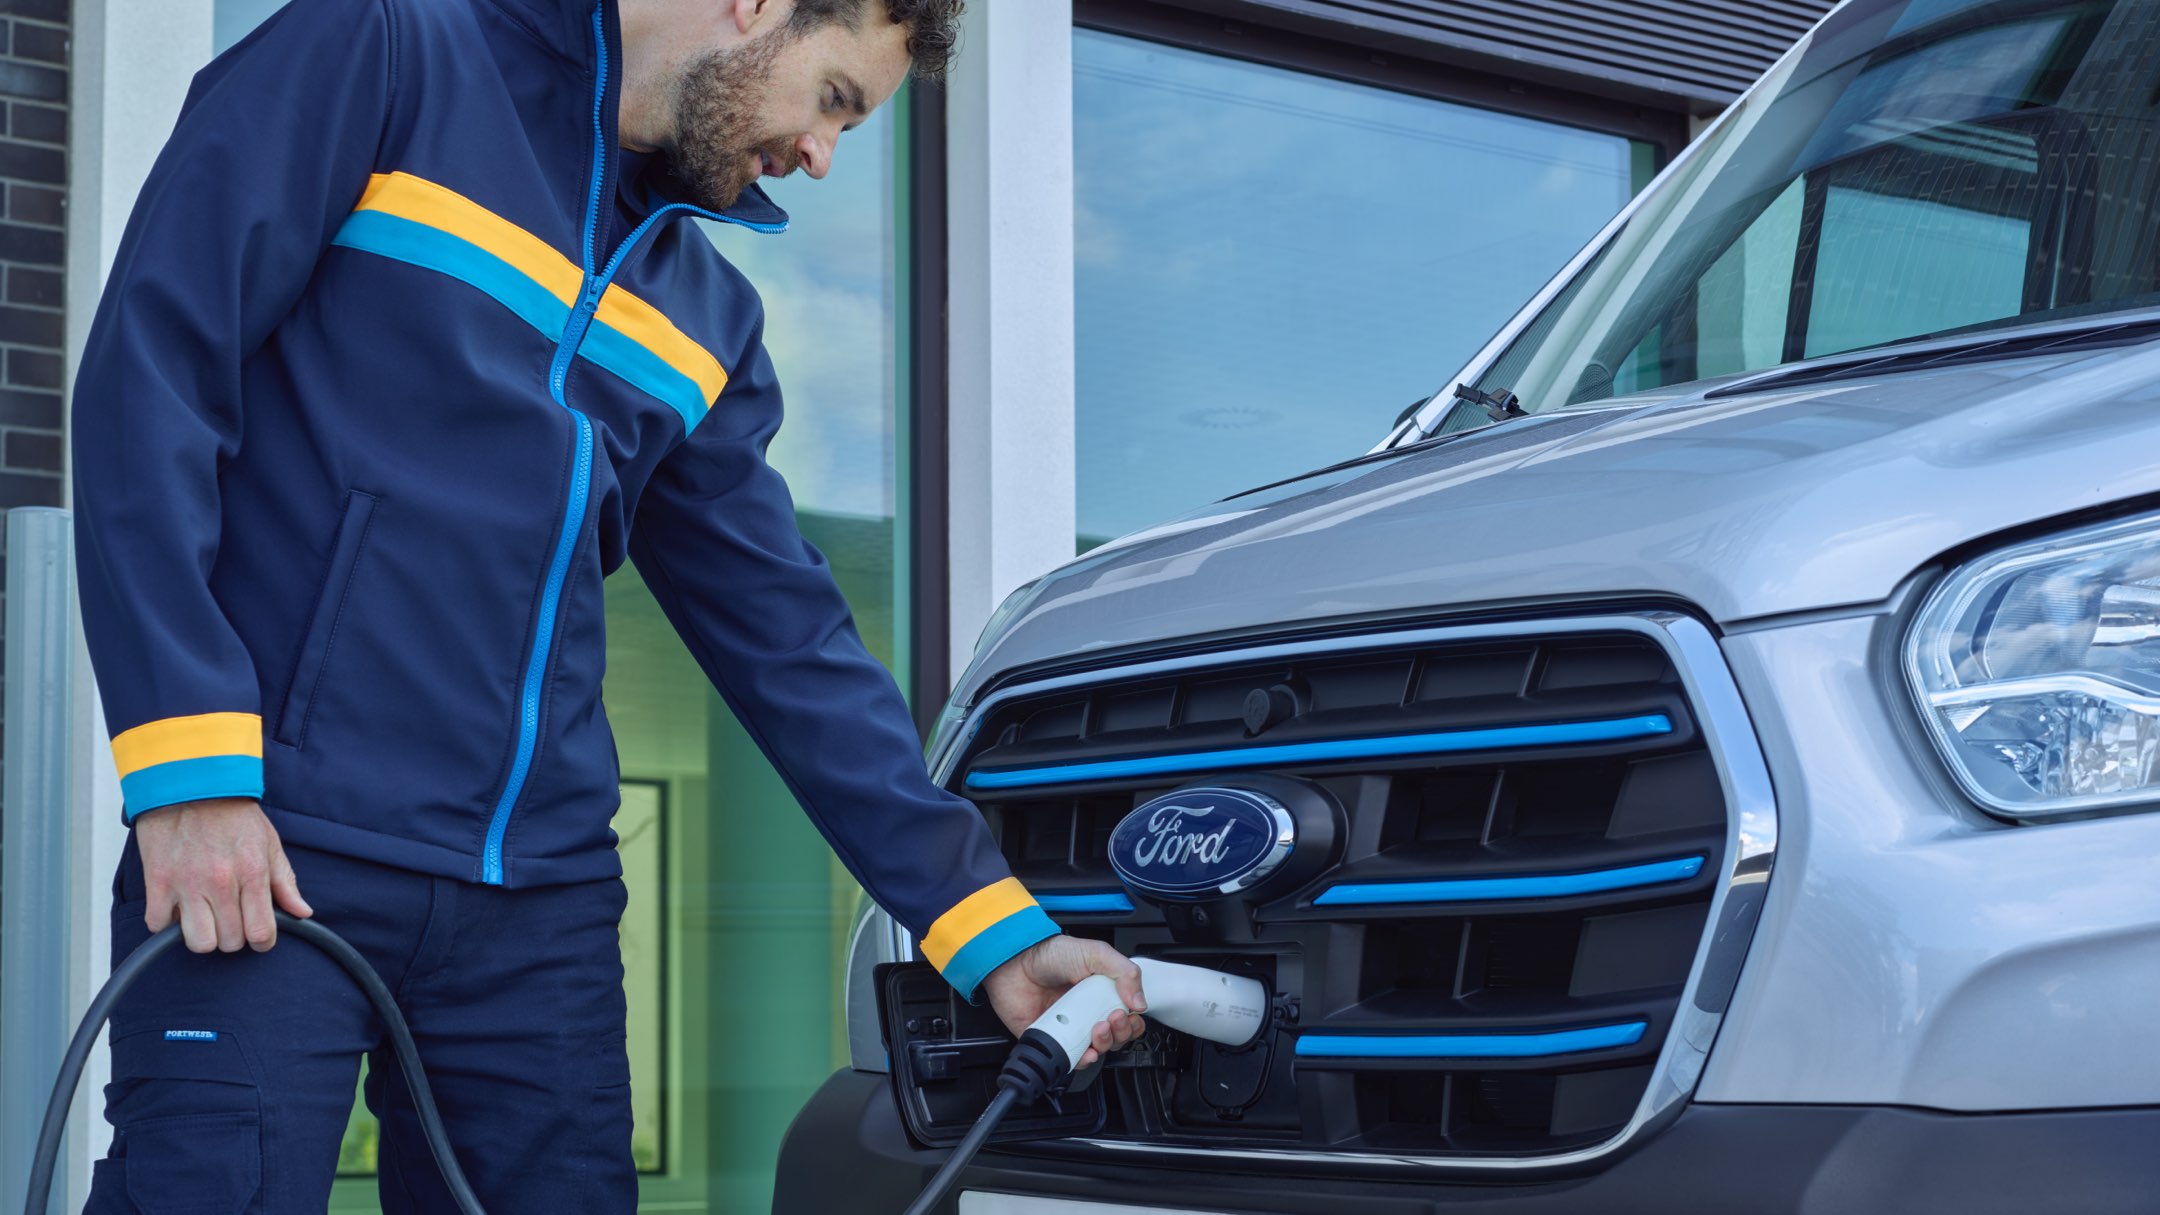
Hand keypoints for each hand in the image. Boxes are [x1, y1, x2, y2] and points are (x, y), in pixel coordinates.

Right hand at [134, 798, 311, 953]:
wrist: (190, 785)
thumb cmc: (231, 814)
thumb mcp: (269, 843)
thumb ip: (285, 882)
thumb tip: (302, 913)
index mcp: (252, 873)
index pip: (261, 932)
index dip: (262, 942)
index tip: (259, 937)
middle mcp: (220, 883)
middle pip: (230, 942)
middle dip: (234, 937)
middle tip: (231, 920)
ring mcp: (186, 884)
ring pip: (198, 942)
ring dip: (203, 936)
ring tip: (205, 918)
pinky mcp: (157, 882)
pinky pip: (158, 925)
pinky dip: (166, 923)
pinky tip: (178, 908)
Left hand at [981, 935, 1147, 1067]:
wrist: (1016, 961)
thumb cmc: (1051, 954)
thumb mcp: (1096, 953)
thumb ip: (1124, 972)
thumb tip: (1140, 1002)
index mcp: (1102, 994)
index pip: (1127, 1018)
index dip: (1132, 1022)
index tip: (1126, 1013)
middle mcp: (1088, 1013)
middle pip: (1115, 1037)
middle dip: (1120, 1033)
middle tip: (1112, 1018)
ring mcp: (1070, 1027)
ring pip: (1097, 1050)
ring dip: (1105, 1045)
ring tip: (1098, 1029)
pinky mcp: (1051, 1039)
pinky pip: (1070, 1058)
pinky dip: (1081, 1060)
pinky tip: (1086, 1051)